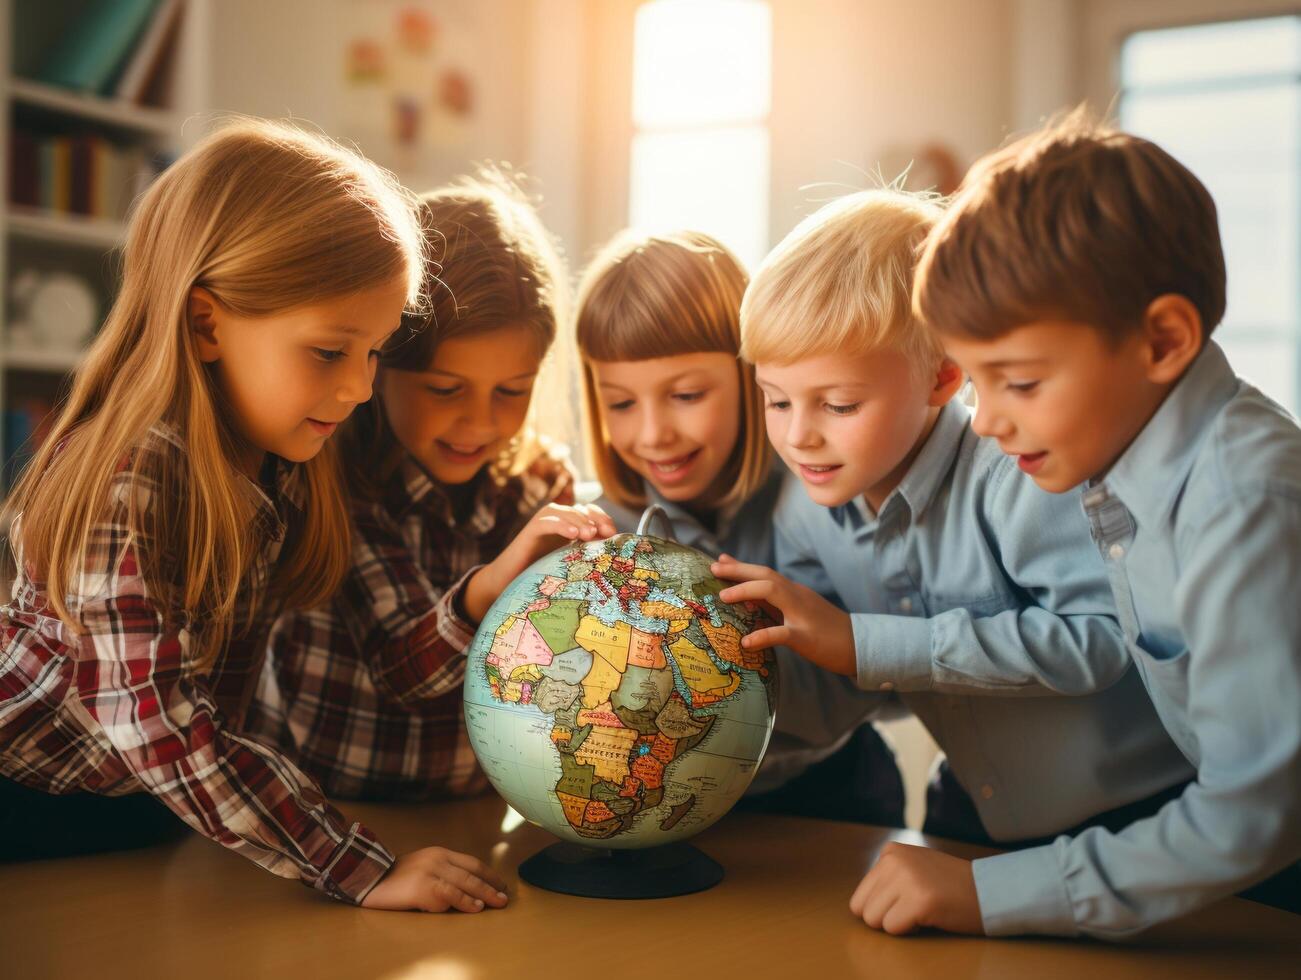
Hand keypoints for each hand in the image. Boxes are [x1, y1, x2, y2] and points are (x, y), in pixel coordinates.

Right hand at [361, 846, 509, 912]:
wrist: (369, 878)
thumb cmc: (397, 879)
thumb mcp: (423, 868)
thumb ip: (443, 872)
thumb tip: (469, 888)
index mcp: (440, 853)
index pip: (472, 862)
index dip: (489, 874)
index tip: (502, 884)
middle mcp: (438, 859)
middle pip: (473, 872)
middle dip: (492, 885)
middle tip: (505, 897)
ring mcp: (430, 871)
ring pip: (465, 882)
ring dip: (484, 894)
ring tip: (497, 903)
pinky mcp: (422, 886)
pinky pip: (449, 894)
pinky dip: (465, 901)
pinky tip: (475, 908)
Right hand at [464, 503, 615, 621]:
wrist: (509, 583)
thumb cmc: (541, 575)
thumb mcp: (570, 563)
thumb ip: (586, 555)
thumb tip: (614, 556)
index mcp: (568, 525)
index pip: (589, 511)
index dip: (602, 518)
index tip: (613, 534)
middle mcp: (555, 520)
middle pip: (579, 509)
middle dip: (595, 519)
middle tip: (606, 533)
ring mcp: (541, 524)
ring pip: (563, 512)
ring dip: (579, 520)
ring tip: (590, 534)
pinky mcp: (528, 532)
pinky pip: (545, 523)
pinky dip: (560, 525)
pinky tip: (573, 534)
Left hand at [712, 555, 855, 675]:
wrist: (860, 645)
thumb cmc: (826, 632)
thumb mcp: (798, 615)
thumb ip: (775, 608)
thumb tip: (749, 603)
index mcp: (794, 593)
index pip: (765, 574)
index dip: (742, 566)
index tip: (720, 559)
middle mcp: (797, 597)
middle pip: (766, 575)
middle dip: (738, 570)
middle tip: (714, 568)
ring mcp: (802, 615)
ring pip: (772, 592)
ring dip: (746, 591)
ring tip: (722, 596)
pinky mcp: (806, 637)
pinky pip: (782, 634)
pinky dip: (762, 636)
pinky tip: (746, 642)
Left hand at [848, 842, 982, 935]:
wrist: (988, 890)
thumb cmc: (949, 886)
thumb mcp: (912, 868)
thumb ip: (886, 878)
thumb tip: (857, 906)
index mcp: (889, 852)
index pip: (859, 898)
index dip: (883, 909)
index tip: (909, 900)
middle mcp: (893, 860)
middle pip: (863, 911)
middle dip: (886, 918)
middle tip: (914, 908)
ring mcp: (906, 878)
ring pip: (875, 922)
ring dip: (898, 924)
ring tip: (922, 910)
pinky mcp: (919, 900)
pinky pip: (893, 929)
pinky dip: (910, 931)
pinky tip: (930, 916)